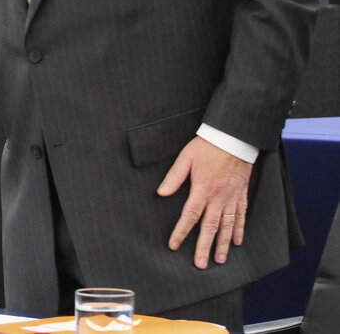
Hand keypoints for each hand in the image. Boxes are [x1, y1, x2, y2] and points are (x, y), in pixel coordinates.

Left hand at [157, 136, 251, 268]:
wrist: (233, 137)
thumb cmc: (207, 146)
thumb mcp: (186, 157)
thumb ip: (174, 176)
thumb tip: (161, 192)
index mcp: (202, 189)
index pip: (190, 215)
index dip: (181, 231)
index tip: (174, 245)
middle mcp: (218, 197)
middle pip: (210, 226)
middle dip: (204, 246)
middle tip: (200, 264)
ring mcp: (231, 196)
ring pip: (227, 225)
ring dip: (223, 244)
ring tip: (219, 260)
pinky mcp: (241, 193)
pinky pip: (241, 215)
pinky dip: (239, 229)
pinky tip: (237, 242)